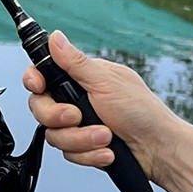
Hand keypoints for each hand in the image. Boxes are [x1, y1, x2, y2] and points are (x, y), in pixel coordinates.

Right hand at [22, 29, 177, 178]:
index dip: (35, 81)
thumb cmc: (142, 112)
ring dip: (82, 139)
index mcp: (82, 79)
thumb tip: (55, 37)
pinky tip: (108, 151)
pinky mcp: (84, 147)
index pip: (43, 75)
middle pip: (41, 108)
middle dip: (59, 117)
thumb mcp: (106, 82)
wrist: (158, 149)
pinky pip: (69, 154)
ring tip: (106, 136)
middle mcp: (77, 101)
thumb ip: (75, 63)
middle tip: (78, 116)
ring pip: (55, 135)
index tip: (38, 85)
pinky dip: (89, 154)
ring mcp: (80, 126)